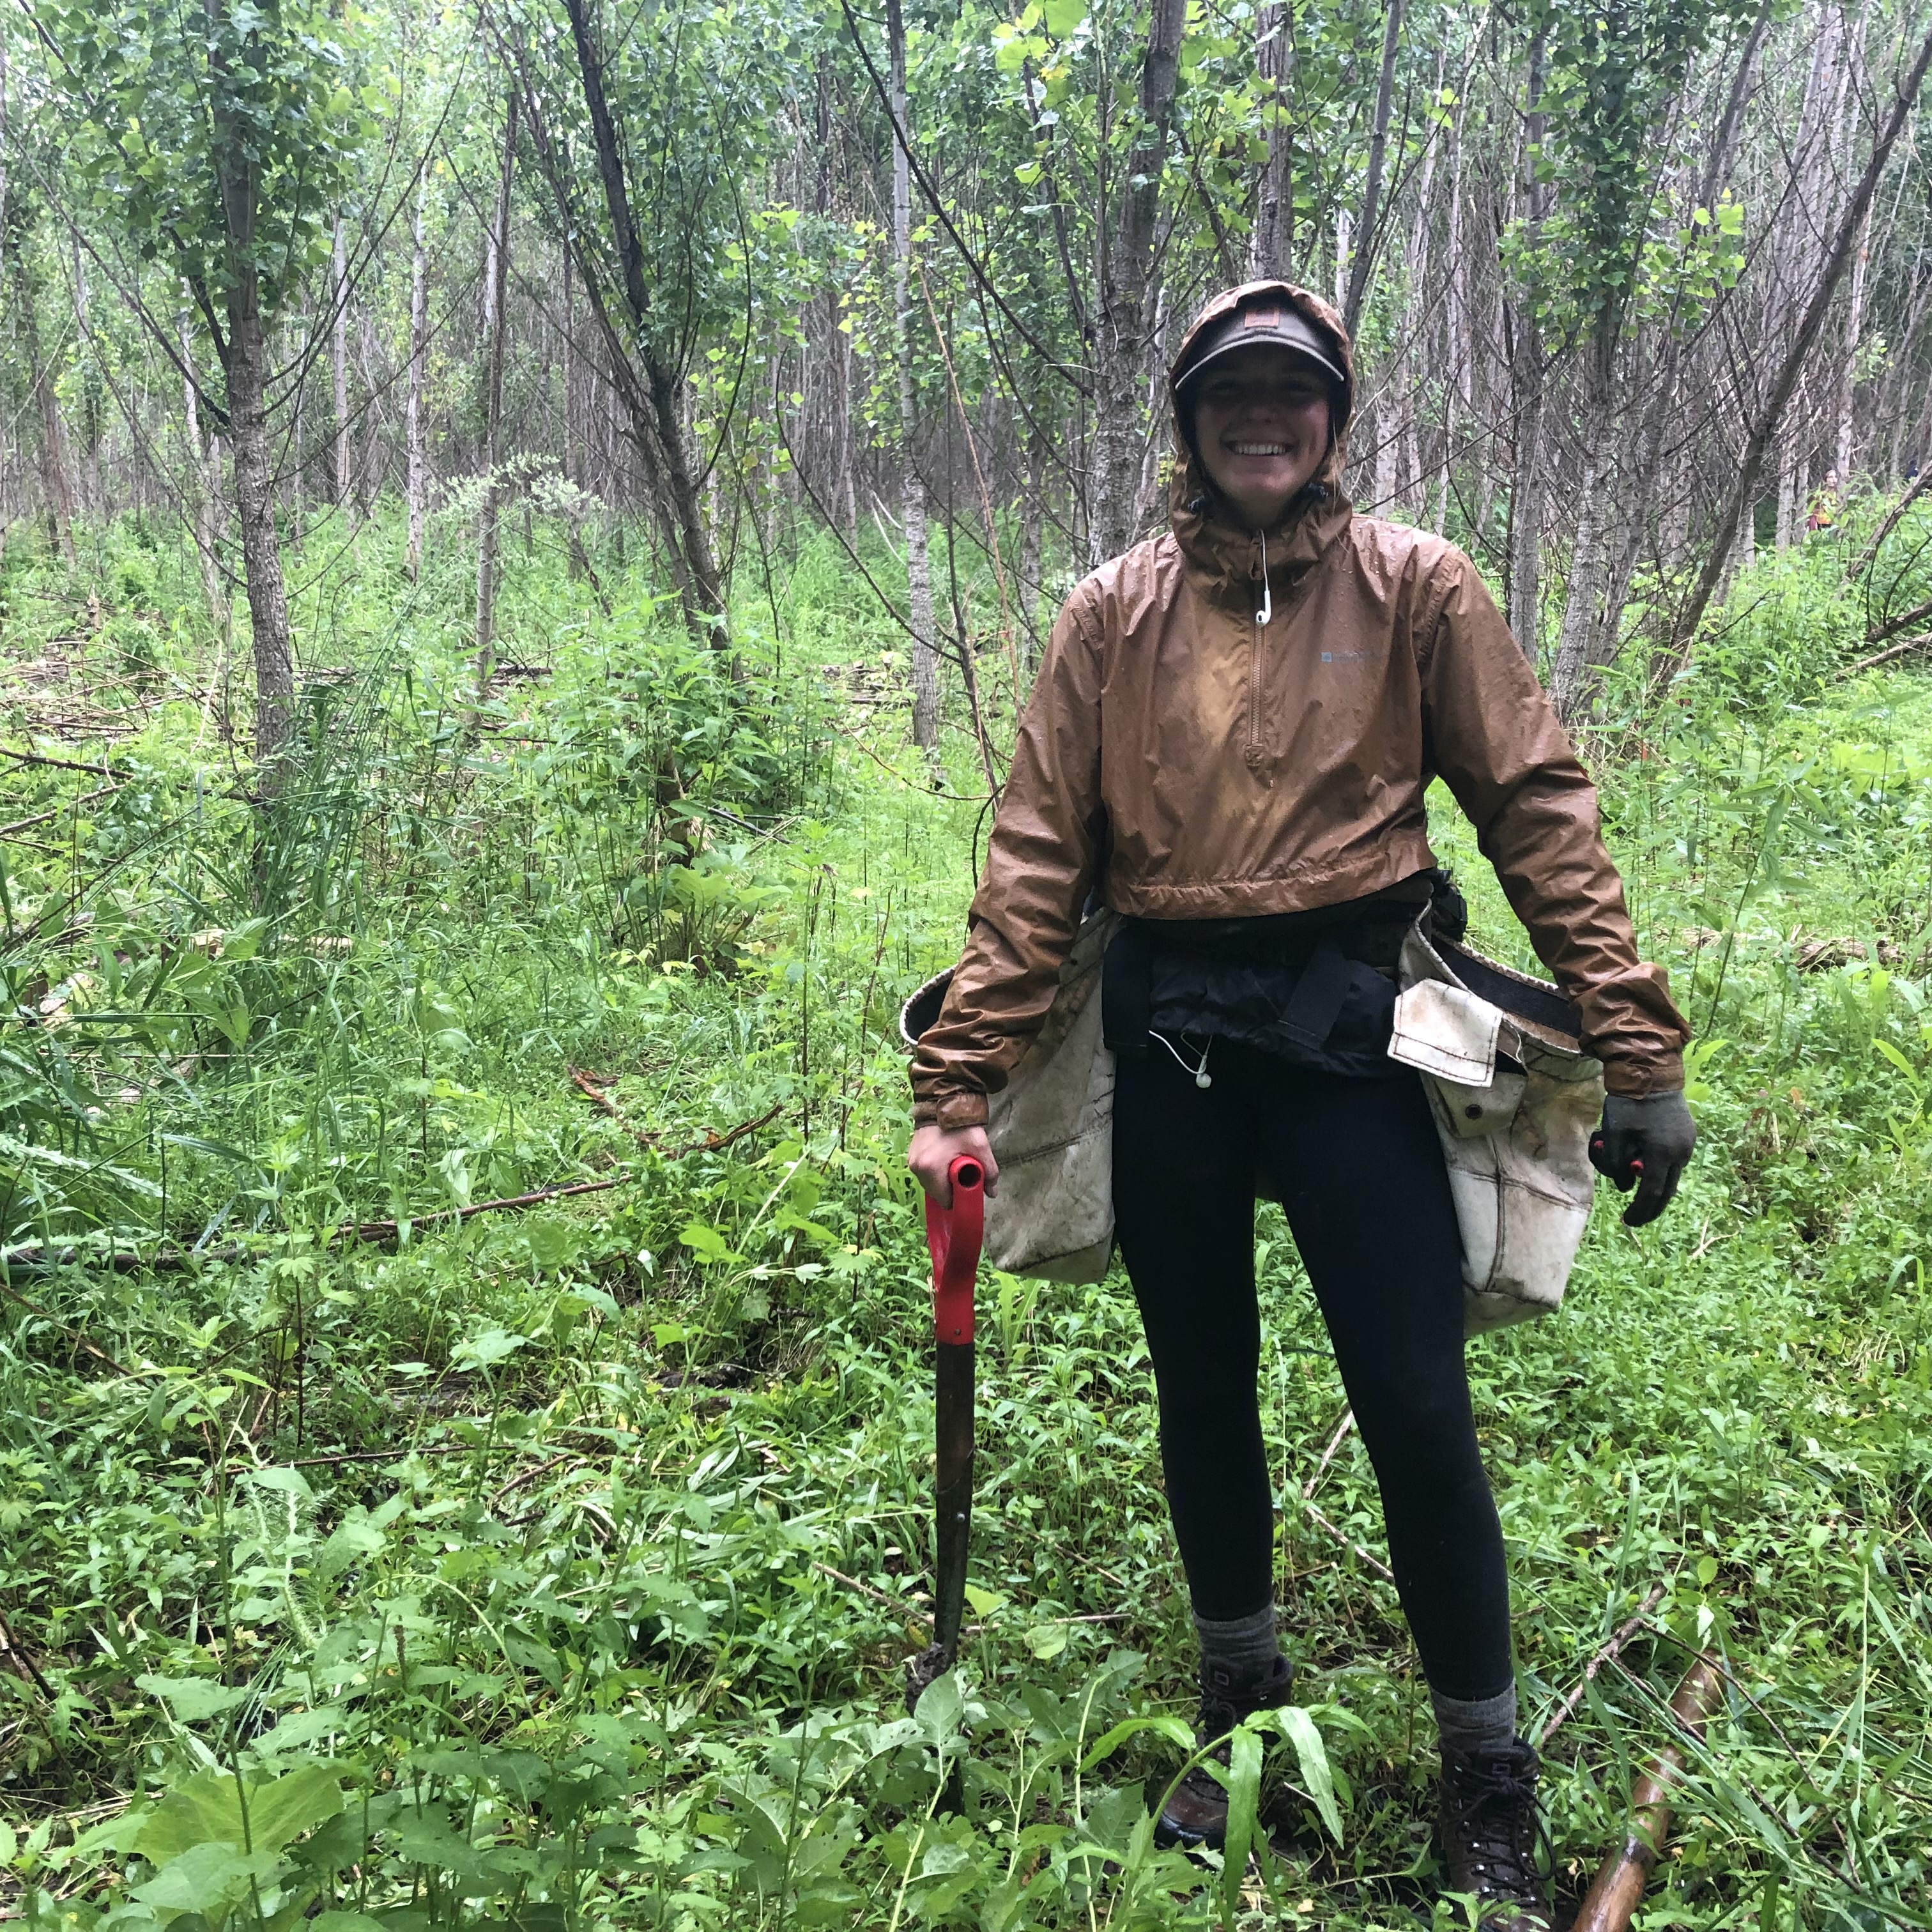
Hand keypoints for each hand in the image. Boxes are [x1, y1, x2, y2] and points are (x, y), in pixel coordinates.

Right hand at [907, 1123, 998, 1206]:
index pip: (944, 1200)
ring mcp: (911, 1161)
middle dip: (951, 1188)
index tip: (968, 1189)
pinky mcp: (911, 1154)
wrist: (943, 1101)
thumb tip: (992, 1193)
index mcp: (931, 1169)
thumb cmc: (961, 1126)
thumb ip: (989, 1172)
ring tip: (955, 1166)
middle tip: (964, 1174)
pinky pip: (924, 1172)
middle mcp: (917, 1168)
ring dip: (942, 1180)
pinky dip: (935, 1171)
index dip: (959, 1198)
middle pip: (936, 1193)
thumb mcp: (980, 1147)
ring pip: (929, 1183)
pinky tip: (946, 1160)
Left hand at [1589, 1090, 1695, 1227]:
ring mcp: (1687, 1144)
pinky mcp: (1687, 1135)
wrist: (1652, 1071)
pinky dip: (1658, 1168)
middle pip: (1667, 1191)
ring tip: (1631, 1179)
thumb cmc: (1629, 1102)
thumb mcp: (1613, 1133)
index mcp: (1662, 1153)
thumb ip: (1615, 1163)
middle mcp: (1680, 1152)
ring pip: (1670, 1175)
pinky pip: (1672, 1161)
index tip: (1627, 1221)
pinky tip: (1640, 1160)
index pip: (1652, 1193)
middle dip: (1649, 1207)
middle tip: (1634, 1217)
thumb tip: (1626, 1186)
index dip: (1639, 1210)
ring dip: (1652, 1184)